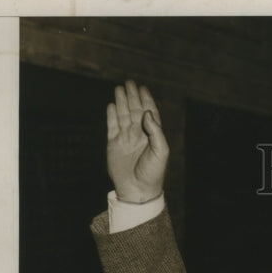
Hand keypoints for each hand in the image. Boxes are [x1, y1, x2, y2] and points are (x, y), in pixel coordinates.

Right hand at [106, 80, 168, 202]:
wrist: (137, 189)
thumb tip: (147, 112)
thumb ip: (156, 131)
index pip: (150, 114)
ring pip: (123, 115)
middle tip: (130, 82)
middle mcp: (139, 135)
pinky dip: (111, 115)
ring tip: (119, 89)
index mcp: (152, 136)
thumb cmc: (153, 172)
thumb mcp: (161, 152)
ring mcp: (126, 139)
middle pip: (135, 111)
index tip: (143, 88)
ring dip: (121, 102)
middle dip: (133, 97)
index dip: (146, 100)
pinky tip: (111, 105)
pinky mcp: (114, 144)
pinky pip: (112, 126)